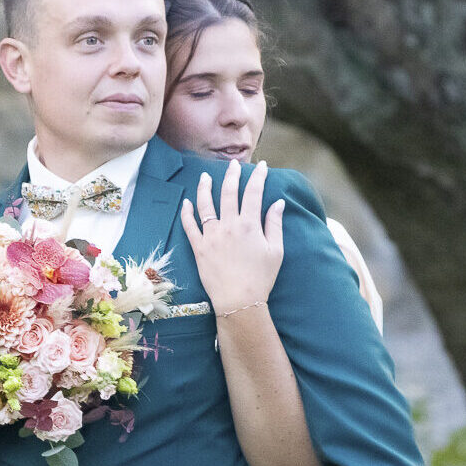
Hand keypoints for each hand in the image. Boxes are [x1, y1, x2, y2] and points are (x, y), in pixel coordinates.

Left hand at [181, 159, 284, 314]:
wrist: (239, 300)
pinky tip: (187, 202)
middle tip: (234, 165)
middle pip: (229, 192)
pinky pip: (189, 225)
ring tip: (205, 176)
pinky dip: (187, 212)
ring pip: (205, 204)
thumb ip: (274, 224)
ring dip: (205, 187)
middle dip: (232, 174)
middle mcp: (229, 225)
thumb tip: (278, 203)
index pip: (254, 192)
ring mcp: (211, 235)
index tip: (261, 167)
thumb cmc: (261, 278)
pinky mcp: (199, 247)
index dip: (258, 176)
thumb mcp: (275, 250)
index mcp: (250, 224)